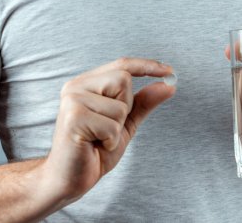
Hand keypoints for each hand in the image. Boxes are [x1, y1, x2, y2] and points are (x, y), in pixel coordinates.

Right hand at [44, 58, 175, 199]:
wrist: (71, 178)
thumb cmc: (96, 148)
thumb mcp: (125, 122)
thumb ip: (143, 103)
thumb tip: (168, 85)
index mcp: (87, 83)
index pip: (122, 64)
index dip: (147, 66)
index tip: (170, 71)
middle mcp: (76, 86)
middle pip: (123, 79)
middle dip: (126, 107)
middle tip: (108, 127)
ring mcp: (72, 100)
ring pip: (120, 105)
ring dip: (118, 128)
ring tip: (99, 137)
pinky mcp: (73, 118)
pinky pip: (112, 126)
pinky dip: (111, 141)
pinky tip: (95, 145)